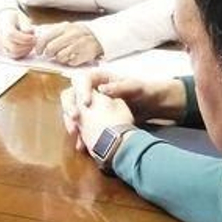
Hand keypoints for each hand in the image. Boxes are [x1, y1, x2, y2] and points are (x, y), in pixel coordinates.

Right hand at [0, 8, 36, 57]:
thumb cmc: (14, 18)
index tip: (33, 36)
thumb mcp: (20, 15)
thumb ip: (25, 23)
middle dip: (27, 45)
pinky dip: (22, 53)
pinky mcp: (3, 52)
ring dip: (25, 50)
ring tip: (31, 43)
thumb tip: (29, 32)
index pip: (12, 34)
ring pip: (14, 54)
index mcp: (3, 26)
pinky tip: (27, 47)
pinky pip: (13, 56)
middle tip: (35, 41)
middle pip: (13, 47)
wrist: (1, 22)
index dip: (25, 37)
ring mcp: (0, 46)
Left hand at [34, 22, 101, 66]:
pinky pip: (71, 63)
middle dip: (48, 54)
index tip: (38, 51)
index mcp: (65, 27)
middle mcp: (72, 35)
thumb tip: (33, 31)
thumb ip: (51, 29)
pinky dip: (69, 62)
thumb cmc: (78, 33)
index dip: (39, 46)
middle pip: (51, 49)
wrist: (99, 36)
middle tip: (49, 54)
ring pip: (60, 57)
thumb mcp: (65, 27)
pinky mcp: (85, 55)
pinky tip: (72, 57)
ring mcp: (79, 46)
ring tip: (62, 55)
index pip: (46, 38)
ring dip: (59, 58)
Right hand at [61, 70, 187, 145]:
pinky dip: (80, 133)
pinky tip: (81, 144)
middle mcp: (92, 89)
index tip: (85, 104)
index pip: (82, 80)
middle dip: (70, 107)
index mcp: (100, 78)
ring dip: (71, 122)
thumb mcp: (136, 87)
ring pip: (73, 110)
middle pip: (72, 94)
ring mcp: (91, 104)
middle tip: (74, 120)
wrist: (152, 106)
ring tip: (75, 134)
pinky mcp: (92, 118)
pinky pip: (80, 124)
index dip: (81, 90)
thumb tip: (101, 89)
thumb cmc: (145, 92)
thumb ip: (121, 87)